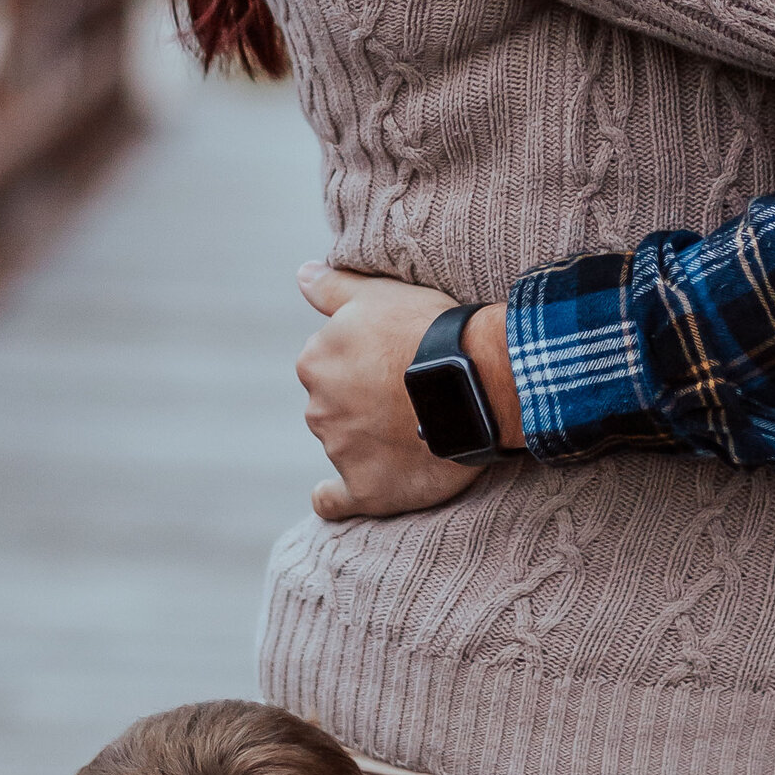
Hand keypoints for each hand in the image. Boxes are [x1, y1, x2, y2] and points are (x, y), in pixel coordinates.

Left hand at [296, 267, 485, 520]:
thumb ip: (333, 287)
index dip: (361, 364)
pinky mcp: (367, 489)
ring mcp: (341, 451)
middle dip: (361, 403)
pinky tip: (330, 497)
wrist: (473, 380)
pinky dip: (332, 499)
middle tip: (407, 396)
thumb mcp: (379, 294)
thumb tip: (301, 274)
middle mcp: (319, 408)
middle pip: (334, 407)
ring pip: (344, 446)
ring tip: (414, 431)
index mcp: (316, 361)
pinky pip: (336, 501)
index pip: (329, 366)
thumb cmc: (427, 330)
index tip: (391, 364)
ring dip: (367, 441)